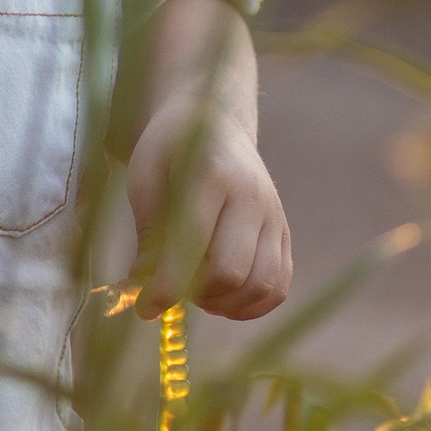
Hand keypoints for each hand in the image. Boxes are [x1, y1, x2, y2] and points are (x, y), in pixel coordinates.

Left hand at [125, 107, 291, 319]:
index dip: (167, 285)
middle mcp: (253, 197)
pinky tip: (222, 300)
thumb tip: (145, 287)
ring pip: (262, 285)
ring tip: (197, 293)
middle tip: (172, 289)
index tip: (145, 309)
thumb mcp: (145, 178)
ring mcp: (275, 216)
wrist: (215, 122)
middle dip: (196, 294)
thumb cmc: (172, 150)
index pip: (193, 244)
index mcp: (213, 175)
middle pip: (232, 271)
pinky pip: (280, 286)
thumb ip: (148, 232)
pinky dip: (252, 305)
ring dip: (225, 303)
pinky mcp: (284, 233)